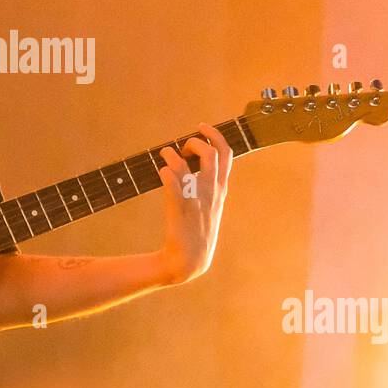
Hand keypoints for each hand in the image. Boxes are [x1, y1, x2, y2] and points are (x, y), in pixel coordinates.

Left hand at [155, 123, 231, 284]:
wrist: (190, 261)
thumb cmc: (199, 231)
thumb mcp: (213, 206)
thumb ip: (211, 186)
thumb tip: (201, 165)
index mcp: (221, 189)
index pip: (226, 152)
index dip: (214, 134)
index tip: (201, 127)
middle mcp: (211, 191)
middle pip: (209, 152)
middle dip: (194, 142)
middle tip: (183, 149)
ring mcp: (195, 198)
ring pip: (185, 164)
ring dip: (171, 154)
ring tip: (164, 156)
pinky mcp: (178, 207)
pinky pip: (170, 180)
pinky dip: (164, 171)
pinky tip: (160, 173)